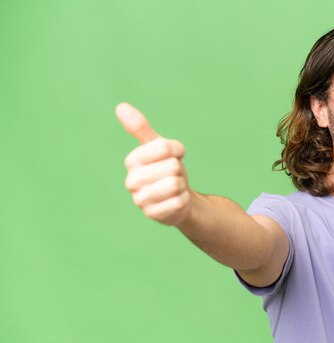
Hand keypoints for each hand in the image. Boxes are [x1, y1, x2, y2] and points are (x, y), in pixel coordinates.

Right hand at [116, 103, 190, 225]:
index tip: (174, 155)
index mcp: (132, 161)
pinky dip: (183, 200)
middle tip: (173, 176)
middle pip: (171, 167)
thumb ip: (141, 128)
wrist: (179, 198)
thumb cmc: (168, 169)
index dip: (176, 150)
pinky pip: (178, 202)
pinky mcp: (153, 215)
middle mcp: (131, 181)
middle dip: (179, 171)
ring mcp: (140, 200)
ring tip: (174, 188)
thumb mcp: (159, 147)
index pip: (163, 147)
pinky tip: (176, 201)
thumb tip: (121, 107)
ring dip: (181, 186)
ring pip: (174, 184)